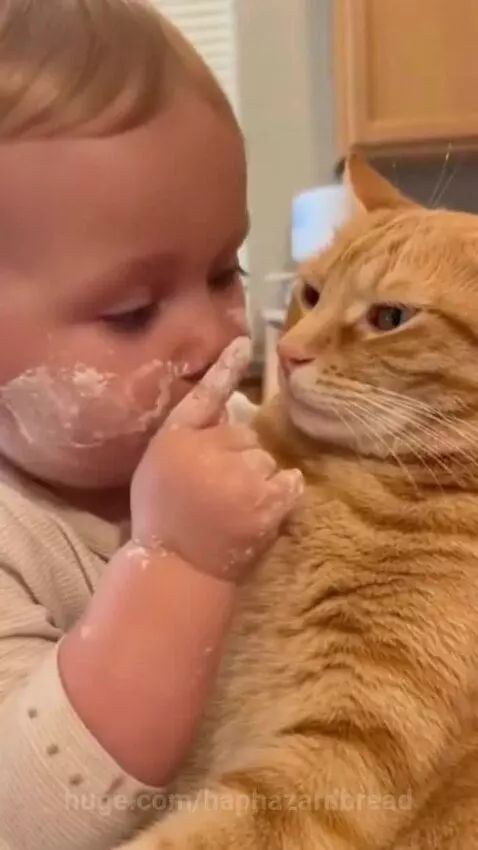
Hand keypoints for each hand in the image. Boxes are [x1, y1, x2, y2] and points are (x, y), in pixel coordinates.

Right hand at [130, 336, 303, 580]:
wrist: (178, 567)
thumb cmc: (162, 516)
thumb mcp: (157, 466)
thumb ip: (187, 434)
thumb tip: (224, 406)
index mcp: (177, 439)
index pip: (205, 395)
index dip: (225, 367)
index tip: (244, 342)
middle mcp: (209, 451)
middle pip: (245, 434)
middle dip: (238, 455)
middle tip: (219, 488)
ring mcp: (242, 477)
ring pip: (266, 459)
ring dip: (258, 477)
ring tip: (236, 505)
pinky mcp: (268, 502)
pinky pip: (289, 481)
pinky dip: (282, 492)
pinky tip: (262, 508)